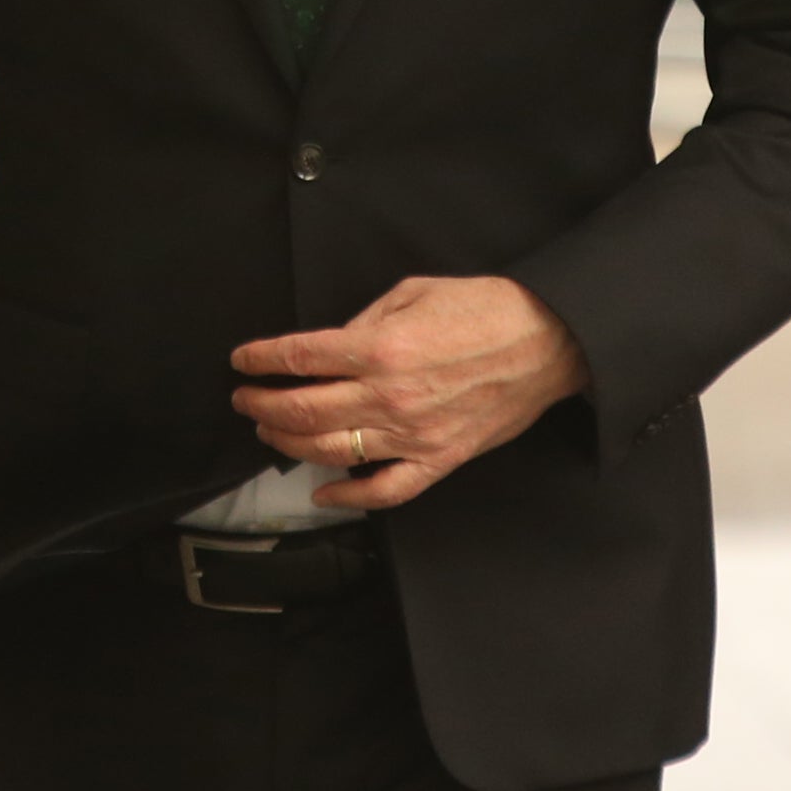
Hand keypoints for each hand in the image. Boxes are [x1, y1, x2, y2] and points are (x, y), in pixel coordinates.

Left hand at [229, 275, 589, 509]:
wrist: (548, 341)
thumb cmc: (485, 309)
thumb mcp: (413, 292)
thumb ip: (363, 322)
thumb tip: (327, 349)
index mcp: (379, 348)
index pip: (299, 358)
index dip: (261, 359)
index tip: (242, 360)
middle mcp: (388, 396)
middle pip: (302, 411)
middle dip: (261, 406)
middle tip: (245, 398)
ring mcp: (411, 435)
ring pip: (330, 452)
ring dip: (288, 444)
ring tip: (270, 432)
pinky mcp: (437, 460)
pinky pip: (383, 491)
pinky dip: (348, 498)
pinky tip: (323, 493)